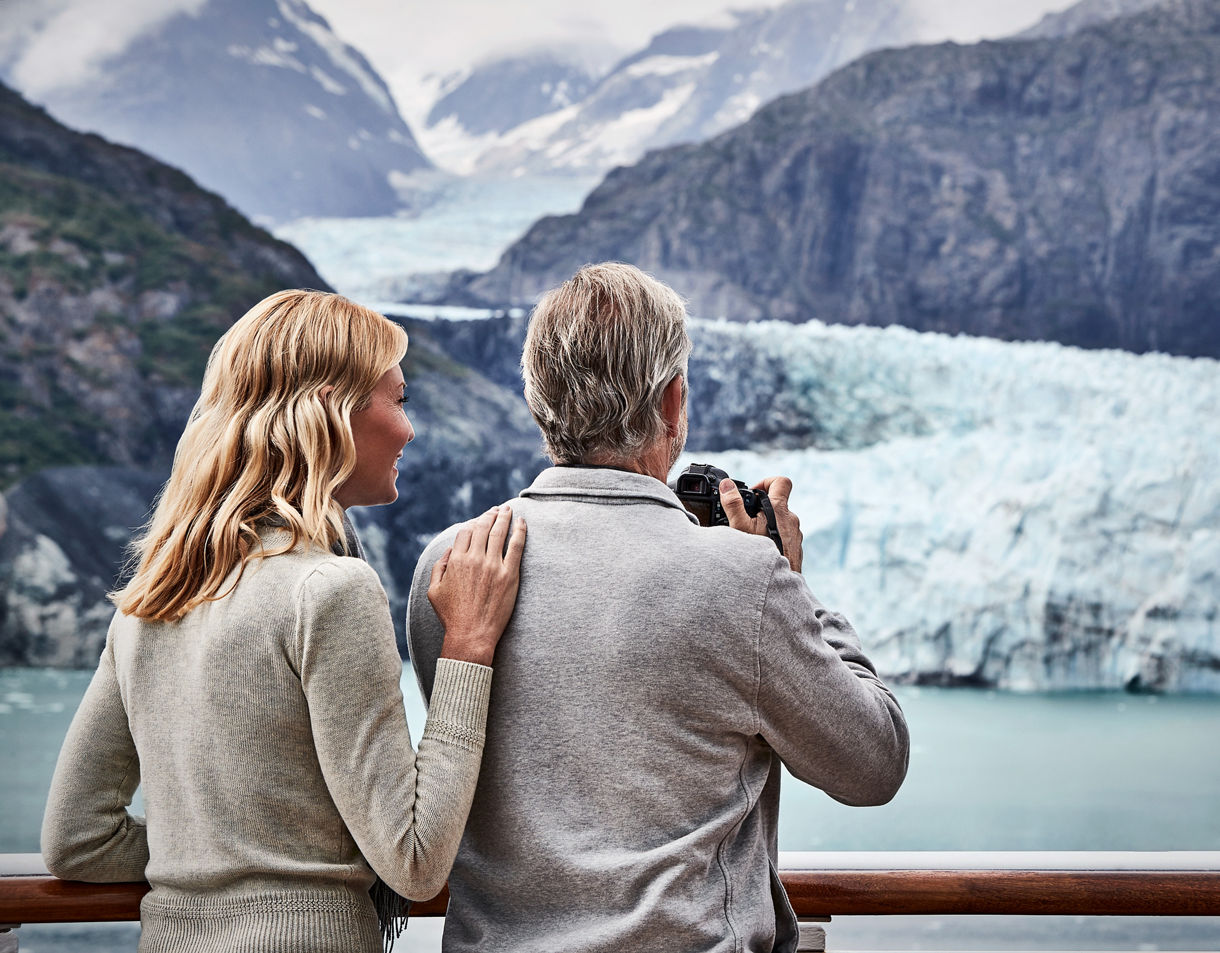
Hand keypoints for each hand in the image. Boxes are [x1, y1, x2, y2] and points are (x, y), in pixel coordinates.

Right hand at [430, 505, 526, 666]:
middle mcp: (474, 559)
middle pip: (483, 527)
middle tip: (498, 510)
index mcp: (456, 561)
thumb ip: (439, 567)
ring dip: (505, 517)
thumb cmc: (451, 616)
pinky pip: (516, 546)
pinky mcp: (509, 574)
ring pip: (499, 532)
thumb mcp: (434, 591)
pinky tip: (522, 523)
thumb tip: (449, 551)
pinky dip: (520, 531)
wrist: (471, 635)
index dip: (473, 523)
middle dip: (491, 515)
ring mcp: (493, 566)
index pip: (466, 532)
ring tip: (509, 510)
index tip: (480, 521)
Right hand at [719, 476, 802, 574]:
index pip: (781, 481)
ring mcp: (796, 534)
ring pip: (780, 521)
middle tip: (746, 518)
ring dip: (767, 524)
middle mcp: (791, 519)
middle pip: (777, 503)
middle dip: (761, 508)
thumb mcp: (740, 527)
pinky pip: (784, 536)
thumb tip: (727, 485)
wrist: (778, 586)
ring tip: (752, 537)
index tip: (754, 492)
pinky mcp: (796, 547)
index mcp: (779, 509)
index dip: (767, 481)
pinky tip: (761, 550)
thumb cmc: (759, 558)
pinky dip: (773, 538)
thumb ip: (733, 504)